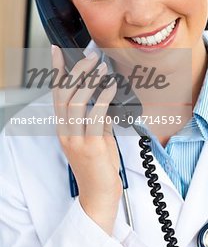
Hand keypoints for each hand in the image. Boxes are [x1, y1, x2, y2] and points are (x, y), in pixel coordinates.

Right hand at [51, 45, 121, 234]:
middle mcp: (66, 132)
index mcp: (64, 128)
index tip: (57, 52)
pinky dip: (104, 98)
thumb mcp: (95, 136)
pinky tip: (111, 87)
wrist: (100, 194)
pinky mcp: (91, 146)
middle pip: (64, 94)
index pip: (56, 94)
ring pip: (76, 103)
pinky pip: (96, 116)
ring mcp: (76, 139)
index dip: (56, 71)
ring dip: (90, 82)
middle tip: (91, 57)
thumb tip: (104, 96)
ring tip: (101, 68)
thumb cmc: (98, 165)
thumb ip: (96, 117)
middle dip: (77, 71)